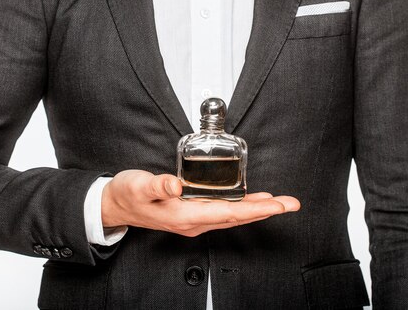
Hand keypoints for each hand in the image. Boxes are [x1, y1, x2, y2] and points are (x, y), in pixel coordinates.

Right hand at [101, 169, 300, 236]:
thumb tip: (176, 185)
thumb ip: (157, 185)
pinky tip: (252, 201)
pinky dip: (242, 207)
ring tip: (279, 203)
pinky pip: (225, 213)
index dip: (255, 209)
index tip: (278, 205)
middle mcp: (194, 222)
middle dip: (266, 211)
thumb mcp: (138, 185)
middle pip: (238, 218)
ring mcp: (194, 220)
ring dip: (257, 210)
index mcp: (185, 215)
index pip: (229, 213)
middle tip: (291, 203)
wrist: (115, 206)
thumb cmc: (127, 194)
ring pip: (233, 216)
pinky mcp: (193, 214)